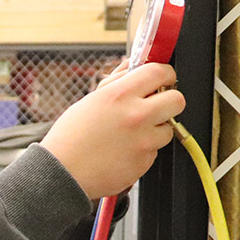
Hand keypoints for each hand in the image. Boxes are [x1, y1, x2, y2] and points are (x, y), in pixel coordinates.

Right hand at [39, 63, 185, 198]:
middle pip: (177, 99)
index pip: (160, 72)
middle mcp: (136, 116)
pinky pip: (154, 150)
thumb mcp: (90, 100)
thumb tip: (132, 67)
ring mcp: (143, 141)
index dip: (165, 73)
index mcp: (120, 96)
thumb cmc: (70, 137)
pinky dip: (143, 149)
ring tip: (131, 134)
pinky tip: (123, 150)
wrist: (63, 172)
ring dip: (155, 129)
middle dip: (169, 100)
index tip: (162, 78)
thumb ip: (116, 82)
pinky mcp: (145, 162)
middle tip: (156, 105)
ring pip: (168, 128)